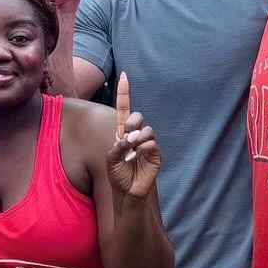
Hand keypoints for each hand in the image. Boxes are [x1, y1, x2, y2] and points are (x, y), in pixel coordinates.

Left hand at [107, 71, 161, 197]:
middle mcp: (136, 135)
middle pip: (138, 116)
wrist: (127, 192)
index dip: (124, 93)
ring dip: (138, 138)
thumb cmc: (117, 175)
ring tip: (131, 151)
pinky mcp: (156, 154)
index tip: (124, 76)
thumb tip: (132, 137)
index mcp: (122, 133)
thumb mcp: (111, 158)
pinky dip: (143, 149)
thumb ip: (119, 145)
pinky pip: (152, 143)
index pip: (124, 109)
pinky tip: (137, 158)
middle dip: (132, 121)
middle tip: (127, 134)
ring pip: (148, 129)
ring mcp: (147, 144)